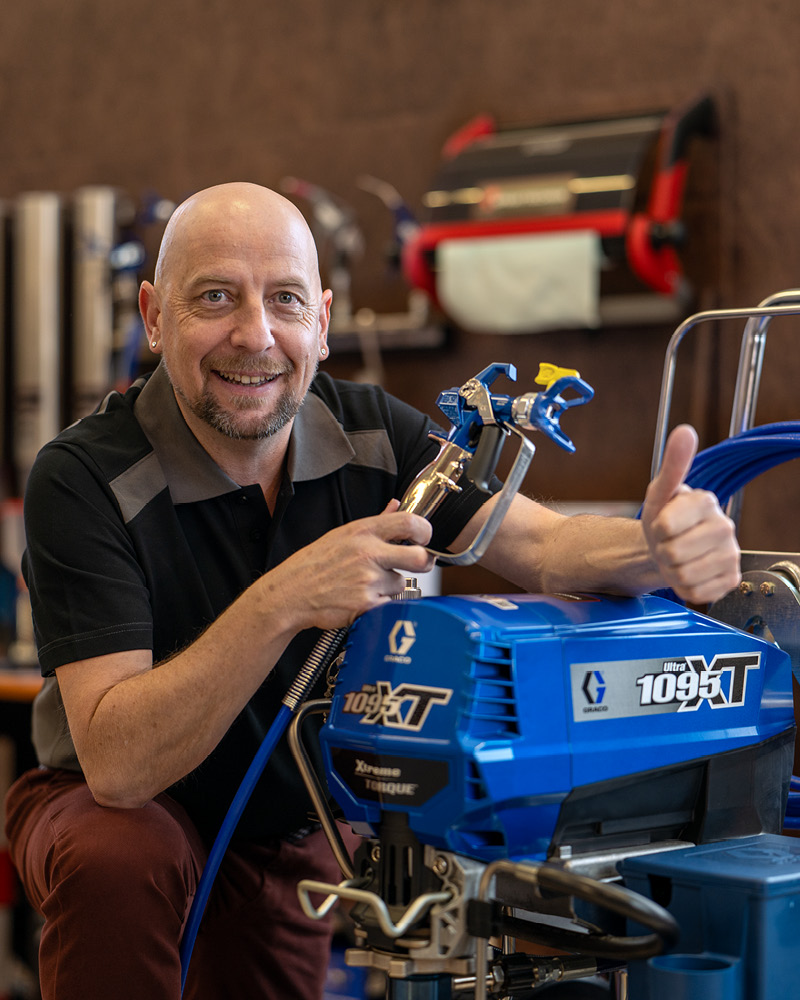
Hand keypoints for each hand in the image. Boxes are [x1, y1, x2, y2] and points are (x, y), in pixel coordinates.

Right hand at [265, 506, 434, 629]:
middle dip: (424, 563)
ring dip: (390, 587)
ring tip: (366, 585)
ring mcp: (368, 580)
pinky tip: (361, 599)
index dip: (425, 531)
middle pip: (419, 558)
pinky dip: (380, 605)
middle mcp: (368, 553)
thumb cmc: (315, 564)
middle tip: (418, 564)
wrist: (291, 593)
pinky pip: (389, 604)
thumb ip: (377, 521)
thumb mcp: (343, 534)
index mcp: (363, 532)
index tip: (425, 538)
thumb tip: (396, 505)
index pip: (409, 522)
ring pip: (401, 584)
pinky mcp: (366, 604)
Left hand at [641, 424, 740, 603]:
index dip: (656, 528)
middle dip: (662, 551)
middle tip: (668, 543)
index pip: (666, 526)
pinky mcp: (730, 579)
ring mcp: (730, 555)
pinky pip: (695, 592)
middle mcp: (724, 527)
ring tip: (677, 557)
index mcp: (707, 501)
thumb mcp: (660, 492)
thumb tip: (685, 432)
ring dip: (672, 570)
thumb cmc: (663, 518)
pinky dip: (685, 587)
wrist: (668, 548)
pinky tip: (689, 572)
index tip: (661, 522)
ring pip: (683, 575)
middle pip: (674, 553)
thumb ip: (673, 464)